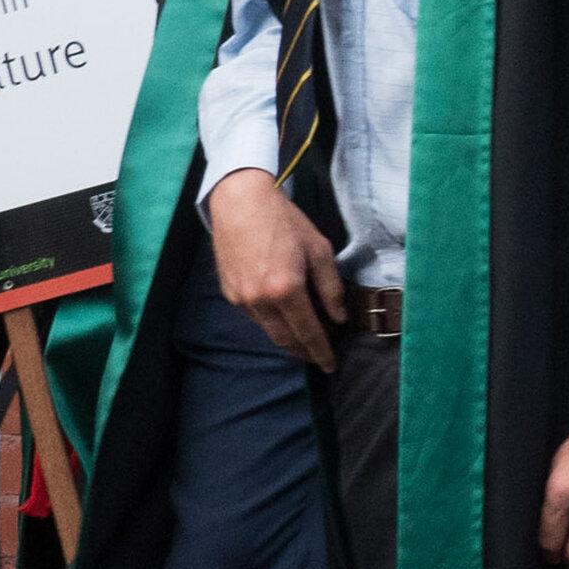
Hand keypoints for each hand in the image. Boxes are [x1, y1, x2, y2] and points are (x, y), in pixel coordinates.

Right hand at [207, 168, 346, 369]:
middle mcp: (260, 300)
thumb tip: (339, 318)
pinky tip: (284, 316)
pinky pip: (255, 318)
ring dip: (288, 339)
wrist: (241, 203)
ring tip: (306, 339)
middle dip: (305, 352)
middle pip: (286, 340)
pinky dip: (272, 322)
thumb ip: (331, 288)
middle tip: (320, 356)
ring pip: (269, 331)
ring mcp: (241, 299)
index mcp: (286, 289)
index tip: (331, 365)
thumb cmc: (285, 222)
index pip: (308, 333)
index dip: (321, 352)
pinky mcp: (230, 294)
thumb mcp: (319, 250)